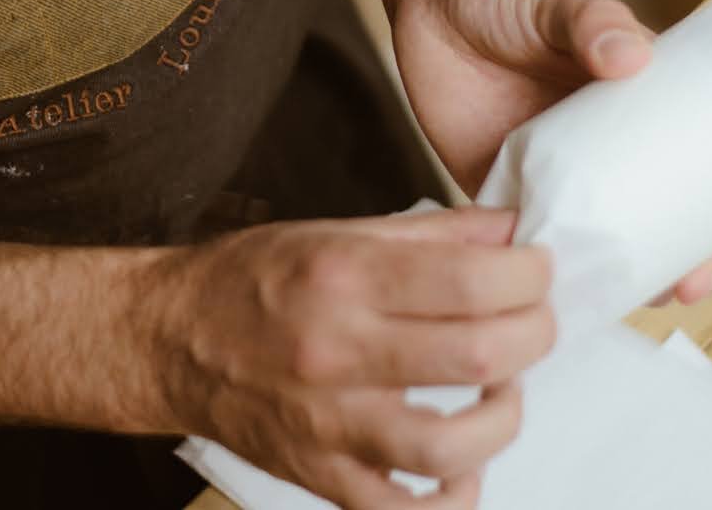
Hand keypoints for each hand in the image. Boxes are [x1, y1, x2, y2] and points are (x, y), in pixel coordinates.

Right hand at [136, 206, 553, 508]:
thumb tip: (509, 231)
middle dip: (535, 333)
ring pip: (450, 446)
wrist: (172, 337)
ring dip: (503, 416)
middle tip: (537, 318)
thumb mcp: (338, 229)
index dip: (528, 274)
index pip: (470, 278)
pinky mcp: (320, 474)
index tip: (539, 268)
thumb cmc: (254, 277)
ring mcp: (329, 422)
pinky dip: (451, 496)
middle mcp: (338, 348)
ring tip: (503, 389)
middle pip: (477, 354)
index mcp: (345, 274)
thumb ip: (431, 233)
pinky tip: (464, 464)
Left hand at [390, 0, 711, 303]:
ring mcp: (555, 171)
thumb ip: (592, 20)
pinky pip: (529, 244)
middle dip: (697, 257)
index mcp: (636, 103)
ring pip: (605, 243)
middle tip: (699, 278)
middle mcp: (603, 147)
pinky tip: (562, 301)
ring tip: (647, 297)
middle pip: (665, 217)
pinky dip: (547, 275)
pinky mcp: (500, 184)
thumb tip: (630, 55)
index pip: (706, 158)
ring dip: (630, 278)